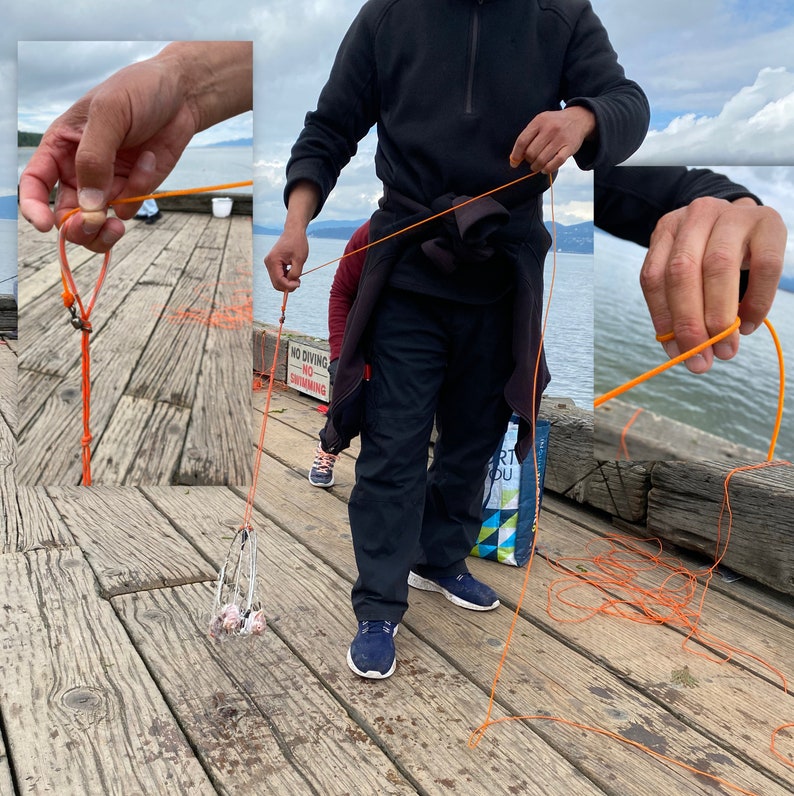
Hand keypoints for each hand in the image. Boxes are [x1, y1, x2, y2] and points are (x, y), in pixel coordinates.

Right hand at [19, 41, 251, 252]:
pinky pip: (128, 208)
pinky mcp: (134, 190)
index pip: (35, 183)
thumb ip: (94, 158)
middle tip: (96, 225)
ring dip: (105, 230)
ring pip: (95, 224)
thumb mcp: (110, 114)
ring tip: (118, 224)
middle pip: (66, 215)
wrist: (181, 96)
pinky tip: (149, 160)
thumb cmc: (137, 92)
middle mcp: (79, 170)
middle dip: (78, 228)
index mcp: (61, 147)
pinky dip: (139, 193)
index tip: (43, 225)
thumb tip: (88, 204)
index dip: (34, 207)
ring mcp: (108, 183)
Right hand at [264, 180, 320, 291]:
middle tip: (298, 282)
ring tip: (297, 276)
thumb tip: (291, 284)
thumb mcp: (299, 259)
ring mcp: (269, 263)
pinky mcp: (272, 264)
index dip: (289, 286)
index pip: (279, 280)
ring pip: (277, 281)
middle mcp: (268, 262)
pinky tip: (293, 272)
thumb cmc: (297, 243)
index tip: (299, 283)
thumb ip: (295, 273)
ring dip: (287, 282)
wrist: (293, 232)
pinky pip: (278, 276)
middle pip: (276, 283)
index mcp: (273, 260)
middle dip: (287, 286)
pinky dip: (285, 278)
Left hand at [509, 106, 595, 173]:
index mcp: (539, 121)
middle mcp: (550, 128)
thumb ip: (528, 137)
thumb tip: (514, 159)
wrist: (578, 119)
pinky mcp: (569, 147)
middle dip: (528, 161)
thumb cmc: (554, 123)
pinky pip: (555, 163)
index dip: (516, 155)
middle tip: (531, 161)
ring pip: (542, 160)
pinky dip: (547, 169)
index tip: (514, 163)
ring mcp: (560, 138)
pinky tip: (545, 169)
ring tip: (537, 166)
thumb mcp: (540, 123)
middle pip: (531, 153)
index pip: (522, 141)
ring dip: (536, 167)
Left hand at [639, 197, 786, 372]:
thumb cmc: (712, 254)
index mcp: (667, 229)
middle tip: (701, 358)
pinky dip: (756, 302)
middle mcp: (696, 216)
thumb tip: (681, 353)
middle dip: (690, 322)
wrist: (750, 222)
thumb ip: (679, 304)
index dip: (663, 319)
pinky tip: (749, 325)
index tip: (677, 353)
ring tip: (725, 348)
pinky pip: (764, 267)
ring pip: (718, 267)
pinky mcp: (768, 222)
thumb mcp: (689, 270)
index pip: (654, 278)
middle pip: (682, 272)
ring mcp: (732, 214)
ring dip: (720, 316)